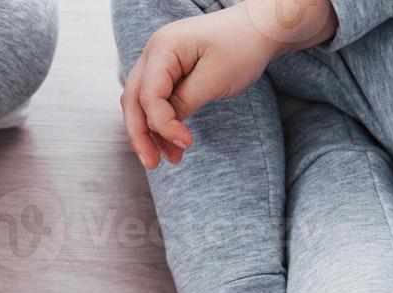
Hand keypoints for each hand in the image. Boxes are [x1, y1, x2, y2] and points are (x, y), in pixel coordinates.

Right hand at [121, 0, 337, 167]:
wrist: (258, 29)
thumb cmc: (241, 46)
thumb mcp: (215, 78)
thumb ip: (185, 101)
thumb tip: (164, 126)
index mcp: (164, 48)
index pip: (149, 94)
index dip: (162, 124)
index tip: (186, 143)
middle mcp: (154, 52)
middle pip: (134, 99)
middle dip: (140, 134)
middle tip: (152, 164)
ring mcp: (159, 62)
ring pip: (141, 103)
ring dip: (150, 132)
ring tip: (170, 158)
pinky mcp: (169, 72)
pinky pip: (156, 100)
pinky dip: (162, 122)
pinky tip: (172, 142)